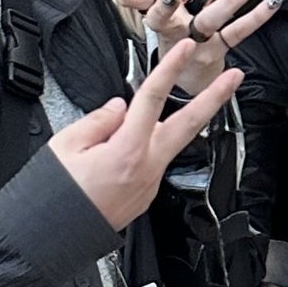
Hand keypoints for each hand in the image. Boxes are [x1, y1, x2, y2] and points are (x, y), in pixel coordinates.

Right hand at [49, 41, 241, 229]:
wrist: (53, 238)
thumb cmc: (55, 197)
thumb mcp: (65, 145)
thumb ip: (97, 120)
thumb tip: (119, 106)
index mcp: (127, 151)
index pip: (153, 98)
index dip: (170, 68)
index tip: (185, 49)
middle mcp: (146, 169)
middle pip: (189, 126)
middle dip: (215, 98)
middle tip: (234, 78)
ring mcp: (149, 185)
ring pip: (169, 143)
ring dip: (176, 122)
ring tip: (174, 106)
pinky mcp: (145, 196)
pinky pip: (151, 162)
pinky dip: (144, 147)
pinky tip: (124, 147)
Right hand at [124, 0, 284, 88]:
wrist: (187, 75)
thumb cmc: (174, 28)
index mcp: (151, 10)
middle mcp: (170, 27)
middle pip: (162, 16)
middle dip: (165, 6)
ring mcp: (193, 42)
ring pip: (208, 20)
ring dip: (231, 0)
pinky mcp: (216, 50)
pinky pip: (237, 32)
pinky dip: (257, 16)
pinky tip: (272, 1)